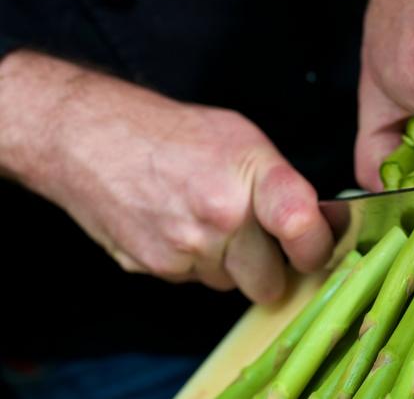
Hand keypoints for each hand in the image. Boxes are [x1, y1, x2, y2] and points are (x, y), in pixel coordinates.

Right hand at [0, 51, 333, 302]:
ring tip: (208, 221)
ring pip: (230, 284)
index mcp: (249, 178)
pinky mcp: (155, 268)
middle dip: (270, 270)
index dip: (318, 247)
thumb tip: (319, 224)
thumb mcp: (243, 140)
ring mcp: (185, 249)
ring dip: (229, 265)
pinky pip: (194, 280)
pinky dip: (195, 263)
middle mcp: (220, 218)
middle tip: (262, 244)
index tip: (317, 249)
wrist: (91, 139)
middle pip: (269, 283)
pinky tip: (180, 227)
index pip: (303, 229)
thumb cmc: (173, 133)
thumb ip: (282, 185)